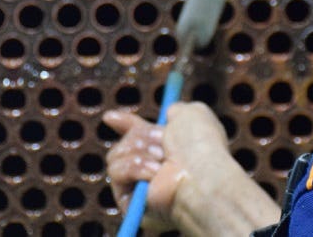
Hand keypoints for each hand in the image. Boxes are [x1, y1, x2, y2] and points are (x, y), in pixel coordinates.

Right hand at [105, 102, 279, 235]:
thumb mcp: (192, 114)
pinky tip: (153, 174)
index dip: (125, 124)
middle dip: (139, 136)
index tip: (110, 118)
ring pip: (115, 155)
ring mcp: (141, 187)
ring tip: (161, 159)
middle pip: (125, 142)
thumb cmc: (200, 146)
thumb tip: (167, 114)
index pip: (140, 136)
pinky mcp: (129, 202)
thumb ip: (176, 111)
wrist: (202, 177)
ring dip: (138, 151)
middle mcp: (155, 169)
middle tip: (160, 142)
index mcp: (170, 150)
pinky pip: (116, 172)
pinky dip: (134, 168)